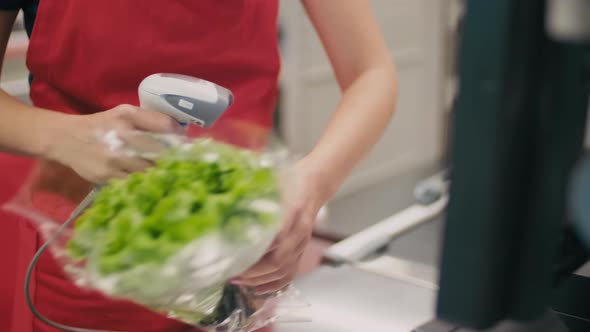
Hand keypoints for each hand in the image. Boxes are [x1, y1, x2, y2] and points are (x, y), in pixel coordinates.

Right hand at [43, 104, 182, 183]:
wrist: (66, 139)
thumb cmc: (103, 125)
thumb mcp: (124, 113)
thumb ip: (151, 119)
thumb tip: (181, 132)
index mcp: (128, 116)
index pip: (165, 126)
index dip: (180, 138)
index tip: (188, 147)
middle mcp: (121, 135)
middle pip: (160, 153)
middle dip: (174, 161)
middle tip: (185, 167)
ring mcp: (113, 158)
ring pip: (149, 171)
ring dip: (162, 176)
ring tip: (171, 178)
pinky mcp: (106, 176)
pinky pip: (134, 184)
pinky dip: (145, 186)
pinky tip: (152, 186)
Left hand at [232, 161, 333, 293]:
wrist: (312, 185)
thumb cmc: (288, 181)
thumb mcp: (269, 182)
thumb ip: (251, 195)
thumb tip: (222, 205)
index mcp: (291, 211)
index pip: (273, 238)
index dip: (253, 253)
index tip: (232, 258)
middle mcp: (299, 231)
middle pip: (277, 261)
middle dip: (252, 272)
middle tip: (230, 274)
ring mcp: (302, 243)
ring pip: (283, 270)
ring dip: (259, 280)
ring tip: (238, 281)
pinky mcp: (302, 250)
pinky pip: (291, 273)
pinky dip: (274, 285)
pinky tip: (258, 289)